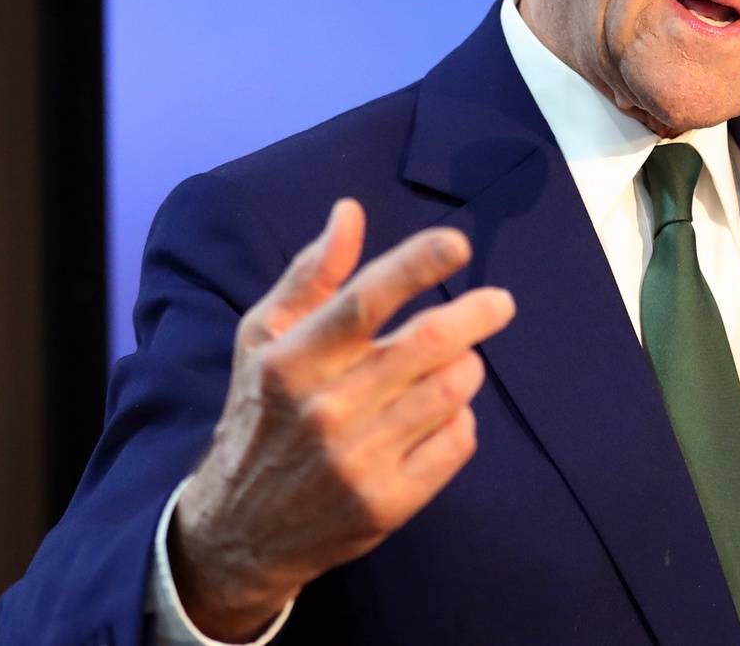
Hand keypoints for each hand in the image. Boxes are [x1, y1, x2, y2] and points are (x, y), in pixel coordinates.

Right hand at [168, 199, 514, 639]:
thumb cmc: (261, 414)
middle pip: (424, 346)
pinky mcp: (386, 504)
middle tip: (499, 303)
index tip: (458, 244)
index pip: (362, 302)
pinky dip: (461, 419)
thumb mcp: (263, 341)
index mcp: (291, 362)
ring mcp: (356, 461)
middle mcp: (323, 410)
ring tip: (457, 362)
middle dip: (475, 314)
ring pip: (449, 392)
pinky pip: (456, 443)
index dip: (415, 266)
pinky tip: (442, 414)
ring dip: (467, 367)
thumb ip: (311, 276)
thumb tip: (350, 211)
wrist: (240, 529)